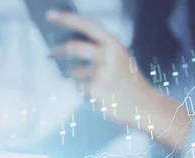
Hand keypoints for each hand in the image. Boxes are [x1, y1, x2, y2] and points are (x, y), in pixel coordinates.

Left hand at [47, 11, 190, 149]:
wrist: (144, 105)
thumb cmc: (130, 82)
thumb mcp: (120, 58)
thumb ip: (101, 49)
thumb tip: (70, 46)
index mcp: (113, 45)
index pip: (87, 25)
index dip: (67, 18)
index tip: (50, 15)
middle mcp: (107, 57)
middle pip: (73, 47)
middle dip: (57, 50)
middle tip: (51, 53)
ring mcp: (100, 74)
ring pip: (74, 72)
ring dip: (78, 77)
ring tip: (95, 84)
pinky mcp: (94, 90)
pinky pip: (79, 88)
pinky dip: (85, 91)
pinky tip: (99, 94)